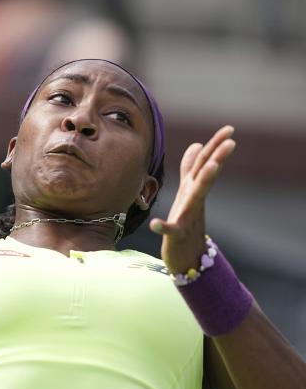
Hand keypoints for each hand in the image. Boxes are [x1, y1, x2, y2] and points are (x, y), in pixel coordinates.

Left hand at [150, 125, 236, 273]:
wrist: (188, 258)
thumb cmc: (187, 222)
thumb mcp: (188, 192)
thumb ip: (190, 169)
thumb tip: (196, 144)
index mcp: (194, 190)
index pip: (206, 164)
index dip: (216, 146)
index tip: (230, 129)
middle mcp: (194, 201)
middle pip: (206, 177)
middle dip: (217, 159)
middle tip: (231, 142)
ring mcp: (187, 218)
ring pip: (196, 199)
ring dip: (202, 184)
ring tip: (211, 168)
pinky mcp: (176, 236)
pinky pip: (170, 231)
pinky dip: (164, 227)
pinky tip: (156, 224)